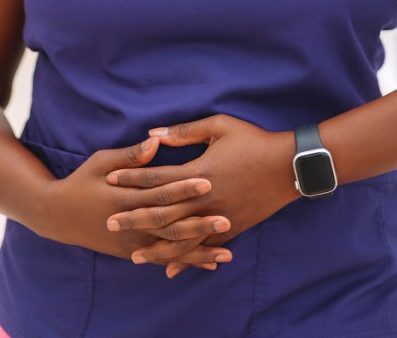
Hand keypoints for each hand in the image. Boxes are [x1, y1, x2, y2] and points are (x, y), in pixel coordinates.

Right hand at [38, 136, 231, 267]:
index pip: (159, 192)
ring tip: (227, 254)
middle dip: (199, 224)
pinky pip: (163, 259)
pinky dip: (185, 262)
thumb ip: (131, 155)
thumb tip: (156, 141)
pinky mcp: (131, 253)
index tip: (208, 181)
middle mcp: (129, 224)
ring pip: (169, 249)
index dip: (184, 187)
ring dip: (198, 252)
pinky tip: (208, 264)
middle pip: (169, 224)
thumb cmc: (82, 180)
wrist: (59, 216)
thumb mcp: (102, 161)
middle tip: (227, 219)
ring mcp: (130, 242)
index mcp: (123, 197)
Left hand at [105, 115, 295, 273]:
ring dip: (155, 247)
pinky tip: (169, 269)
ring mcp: (218, 217)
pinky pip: (203, 248)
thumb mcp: (219, 126)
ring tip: (133, 255)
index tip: (110, 180)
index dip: (131, 178)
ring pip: (180, 238)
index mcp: (199, 172)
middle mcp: (205, 198)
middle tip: (109, 222)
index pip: (157, 177)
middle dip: (133, 217)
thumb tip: (153, 134)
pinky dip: (185, 260)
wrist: (287, 166)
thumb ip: (184, 132)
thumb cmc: (253, 140)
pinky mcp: (231, 229)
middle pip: (162, 211)